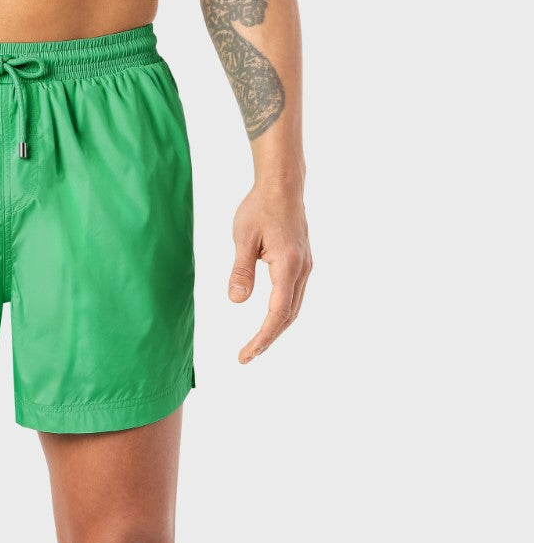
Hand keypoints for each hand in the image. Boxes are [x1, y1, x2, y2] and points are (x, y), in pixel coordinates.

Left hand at [228, 182, 311, 362]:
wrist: (283, 186)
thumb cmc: (260, 207)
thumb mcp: (243, 237)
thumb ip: (240, 270)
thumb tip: (236, 301)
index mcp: (288, 265)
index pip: (277, 313)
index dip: (262, 338)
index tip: (245, 355)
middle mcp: (302, 269)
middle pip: (288, 316)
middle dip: (268, 339)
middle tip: (246, 356)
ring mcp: (306, 266)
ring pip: (294, 308)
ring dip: (276, 328)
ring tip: (255, 344)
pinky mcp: (303, 262)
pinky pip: (295, 296)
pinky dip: (282, 313)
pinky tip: (269, 319)